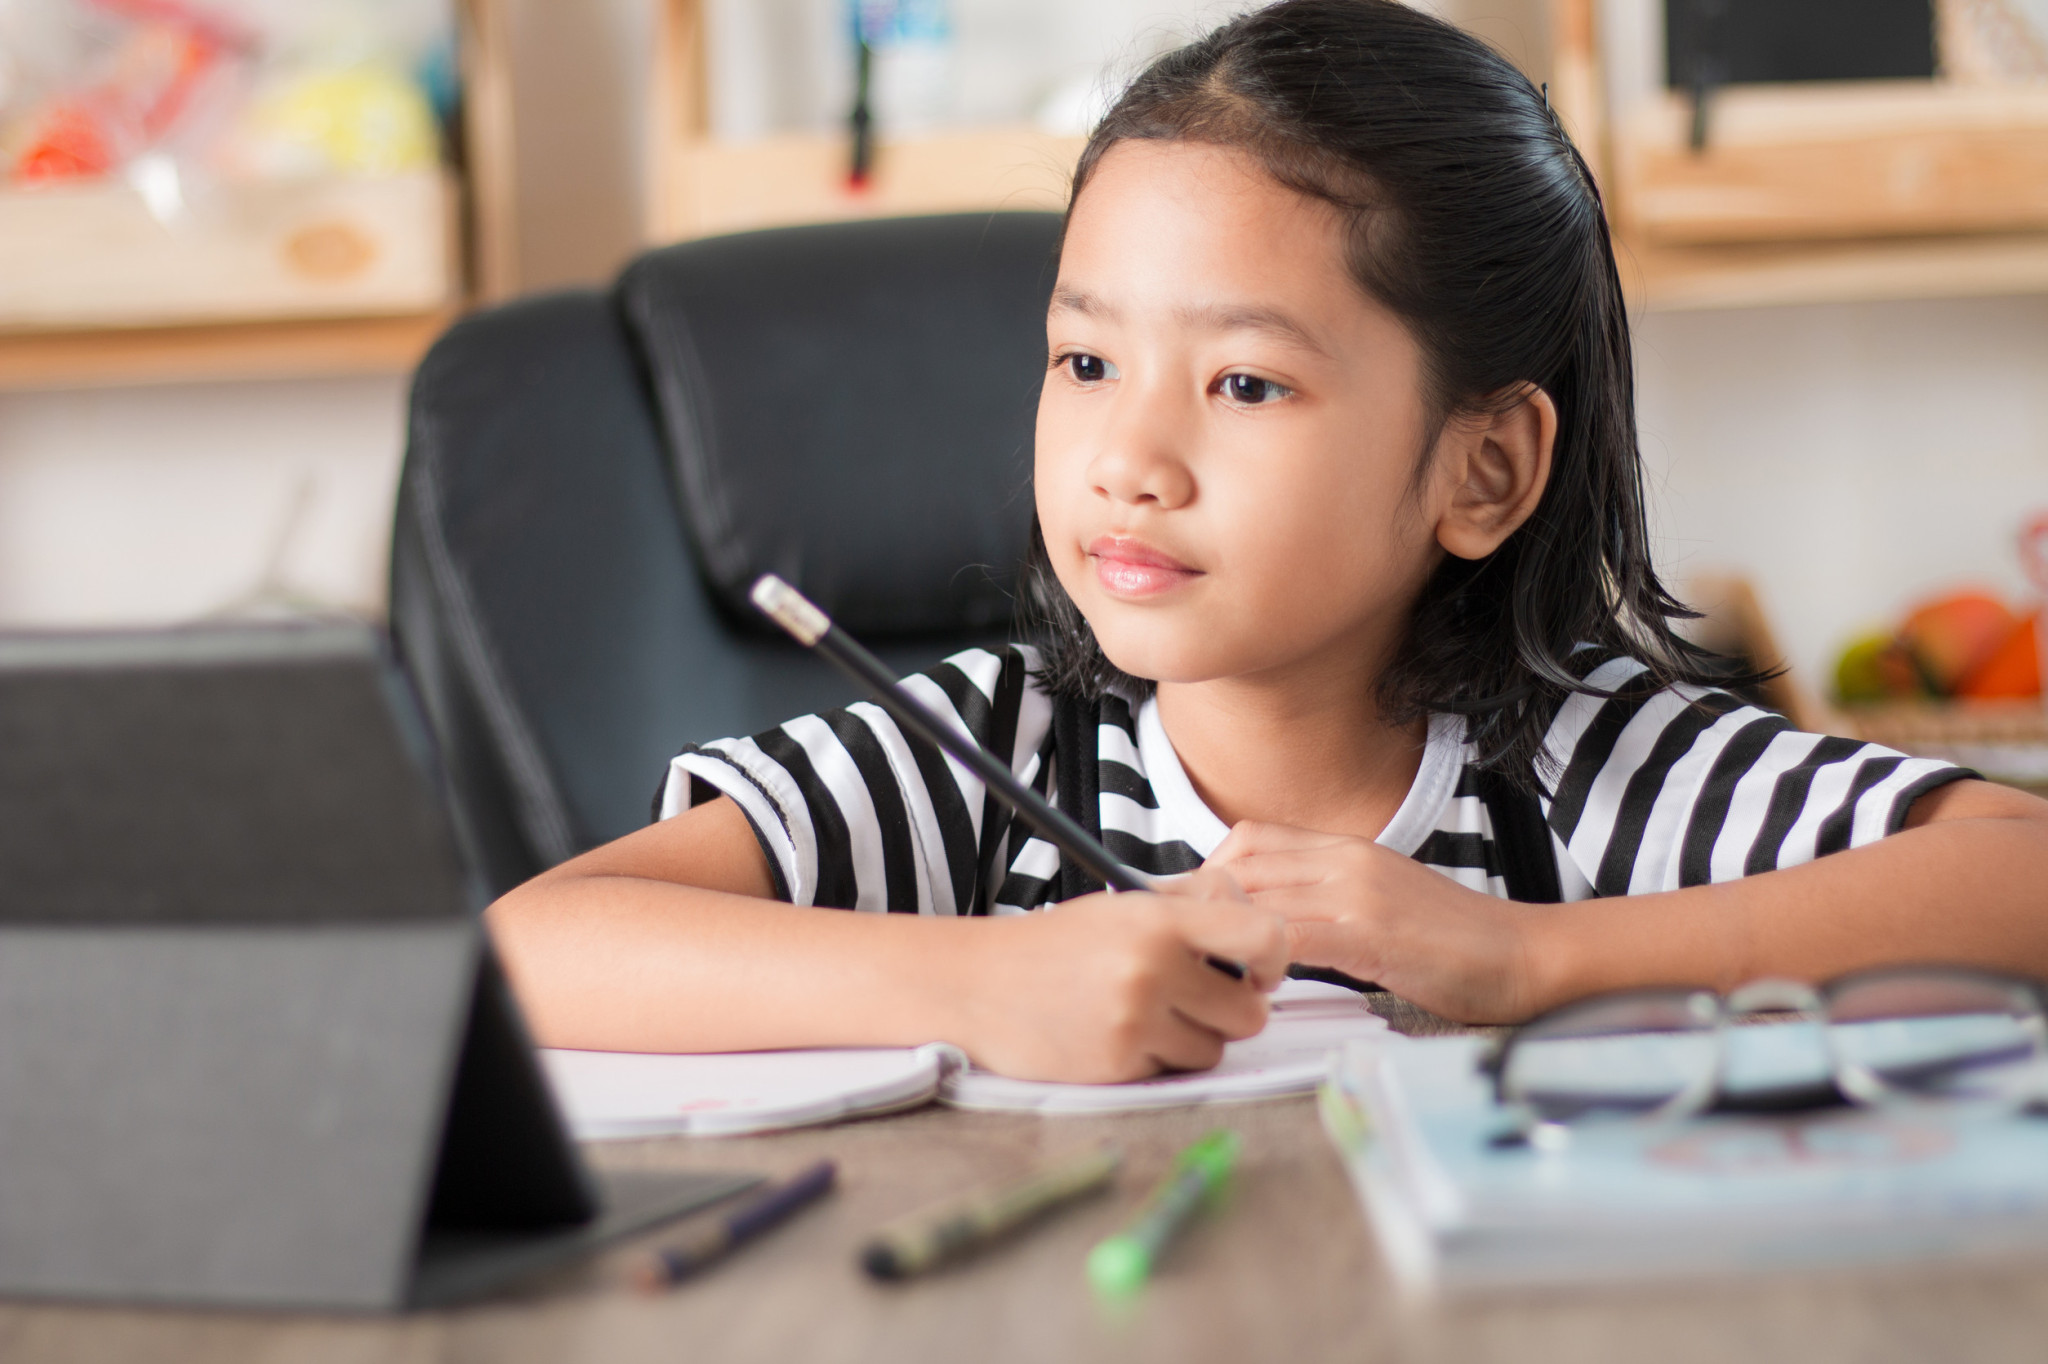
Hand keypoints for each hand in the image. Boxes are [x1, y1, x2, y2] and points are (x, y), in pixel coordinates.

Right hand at [955, 870, 1288, 1082]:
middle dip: (1231, 1011)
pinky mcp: (1119, 1064)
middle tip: (1197, 1000)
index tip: (1259, 969)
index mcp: (1160, 918)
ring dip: (1193, 1039)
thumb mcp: (1125, 905)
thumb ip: (1196, 909)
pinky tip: (1117, 1035)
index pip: (1263, 935)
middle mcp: (1153, 967)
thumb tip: (1266, 938)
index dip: (1276, 958)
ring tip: (1148, 1015)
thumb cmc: (1058, 944)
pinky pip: (1172, 1071)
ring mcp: (1136, 1020)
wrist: (976, 984)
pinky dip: (1155, 1060)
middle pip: (1250, 1013)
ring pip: (1215, 1049)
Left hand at [1205, 821, 1540, 1023]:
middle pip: (1241, 864)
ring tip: (1203, 967)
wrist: (1524, 955)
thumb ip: (1324, 902)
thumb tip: (1262, 923)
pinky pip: (1291, 937)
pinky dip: (1259, 958)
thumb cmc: (1452, 942)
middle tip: (1171, 940)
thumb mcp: (1377, 903)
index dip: (1205, 871)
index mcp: (1346, 848)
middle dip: (1196, 901)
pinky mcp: (1372, 933)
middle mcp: (1346, 858)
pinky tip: (1252, 984)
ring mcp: (1358, 892)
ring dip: (1221, 932)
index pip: (1250, 840)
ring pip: (1258, 897)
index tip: (1182, 908)